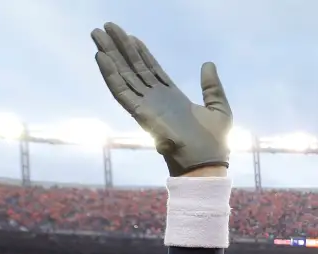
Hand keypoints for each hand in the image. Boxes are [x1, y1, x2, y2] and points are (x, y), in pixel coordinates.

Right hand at [90, 22, 231, 176]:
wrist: (206, 161)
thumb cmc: (215, 142)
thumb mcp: (219, 108)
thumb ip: (212, 87)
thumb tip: (208, 64)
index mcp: (173, 98)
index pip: (152, 70)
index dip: (141, 53)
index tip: (130, 36)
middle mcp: (157, 99)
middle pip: (134, 68)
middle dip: (120, 48)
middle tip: (106, 27)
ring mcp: (147, 105)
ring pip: (124, 75)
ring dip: (110, 54)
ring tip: (97, 34)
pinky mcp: (140, 113)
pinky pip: (121, 91)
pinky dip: (110, 74)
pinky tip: (101, 57)